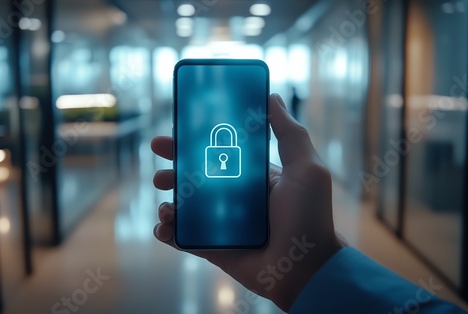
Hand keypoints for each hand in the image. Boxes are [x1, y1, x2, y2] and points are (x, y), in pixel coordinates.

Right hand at [151, 94, 341, 310]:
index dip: (195, 141)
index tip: (177, 129)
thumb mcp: (306, 168)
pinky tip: (163, 226)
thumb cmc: (309, 216)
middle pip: (194, 177)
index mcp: (251, 176)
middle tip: (159, 158)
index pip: (217, 153)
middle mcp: (233, 197)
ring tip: (165, 202)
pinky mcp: (212, 246)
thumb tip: (272, 97)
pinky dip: (168, 231)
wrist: (305, 268)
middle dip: (173, 167)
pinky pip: (183, 237)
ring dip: (168, 200)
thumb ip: (289, 133)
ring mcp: (220, 222)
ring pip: (184, 206)